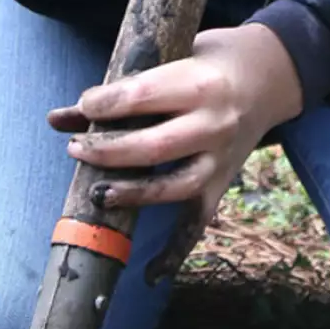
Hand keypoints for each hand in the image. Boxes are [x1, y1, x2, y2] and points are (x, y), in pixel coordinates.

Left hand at [48, 24, 303, 278]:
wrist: (270, 75)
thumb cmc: (209, 60)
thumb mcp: (173, 56)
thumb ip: (121, 87)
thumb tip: (59, 117)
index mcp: (200, 84)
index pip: (141, 97)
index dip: (104, 104)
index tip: (82, 106)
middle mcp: (214, 124)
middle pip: (154, 147)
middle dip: (108, 151)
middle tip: (76, 149)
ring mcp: (221, 158)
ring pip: (174, 187)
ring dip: (133, 194)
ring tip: (99, 194)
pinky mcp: (222, 183)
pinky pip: (197, 222)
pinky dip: (175, 251)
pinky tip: (150, 272)